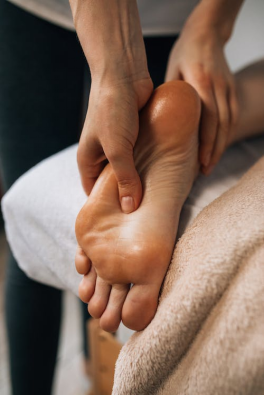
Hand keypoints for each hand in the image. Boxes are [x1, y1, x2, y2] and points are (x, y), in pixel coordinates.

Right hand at [77, 77, 152, 212]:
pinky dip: (150, 165)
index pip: (94, 192)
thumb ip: (125, 178)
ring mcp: (119, 146)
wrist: (124, 74)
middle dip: (127, 196)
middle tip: (144, 214)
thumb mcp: (117, 149)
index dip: (107, 207)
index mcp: (88, 160)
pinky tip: (163, 176)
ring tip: (156, 199)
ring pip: (130, 171)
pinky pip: (142, 157)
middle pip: (113, 184)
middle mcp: (102, 155)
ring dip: (141, 180)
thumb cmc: (112, 109)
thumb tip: (131, 207)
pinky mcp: (134, 137)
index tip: (124, 222)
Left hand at [165, 11, 238, 174]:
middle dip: (214, 150)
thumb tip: (158, 122)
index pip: (208, 118)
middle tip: (205, 170)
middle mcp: (219, 86)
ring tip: (210, 164)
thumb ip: (170, 95)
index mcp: (202, 81)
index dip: (206, 142)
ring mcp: (229, 88)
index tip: (200, 161)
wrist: (208, 33)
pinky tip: (217, 147)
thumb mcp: (172, 70)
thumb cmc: (185, 52)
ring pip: (229, 123)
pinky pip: (232, 117)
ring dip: (221, 145)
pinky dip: (226, 134)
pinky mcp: (232, 90)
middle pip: (221, 125)